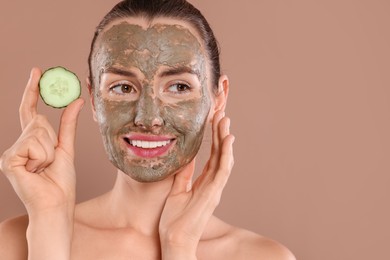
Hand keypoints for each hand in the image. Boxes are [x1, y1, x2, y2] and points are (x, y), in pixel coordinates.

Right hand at [0, 68, 83, 214]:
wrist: (57, 205)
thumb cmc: (61, 181)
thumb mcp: (67, 148)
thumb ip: (68, 124)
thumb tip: (77, 100)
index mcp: (30, 142)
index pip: (30, 111)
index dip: (33, 90)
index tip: (36, 71)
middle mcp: (17, 145)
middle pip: (38, 121)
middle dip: (52, 140)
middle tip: (50, 162)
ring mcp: (11, 152)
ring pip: (38, 132)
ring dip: (50, 150)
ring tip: (45, 168)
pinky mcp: (9, 160)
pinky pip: (34, 144)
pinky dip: (44, 157)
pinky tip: (37, 171)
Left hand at [159, 110, 234, 257]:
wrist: (174, 240)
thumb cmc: (174, 220)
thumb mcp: (177, 190)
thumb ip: (184, 174)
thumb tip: (186, 156)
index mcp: (203, 182)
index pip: (212, 156)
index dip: (214, 138)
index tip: (213, 120)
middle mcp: (212, 183)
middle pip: (220, 154)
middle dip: (220, 133)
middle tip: (221, 113)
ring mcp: (214, 188)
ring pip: (224, 158)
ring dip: (225, 139)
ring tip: (225, 120)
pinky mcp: (213, 193)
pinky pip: (222, 170)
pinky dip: (226, 154)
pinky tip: (227, 140)